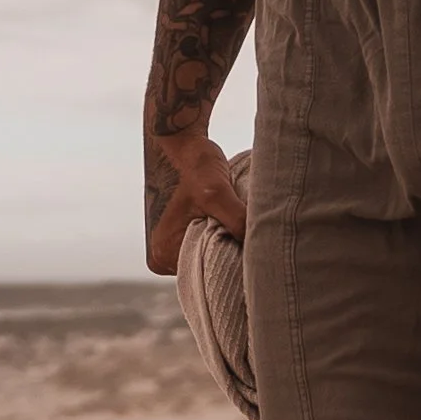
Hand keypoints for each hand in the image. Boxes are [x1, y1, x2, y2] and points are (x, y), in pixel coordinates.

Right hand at [144, 128, 246, 275]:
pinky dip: (229, 238)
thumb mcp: (216, 192)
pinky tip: (239, 227)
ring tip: (245, 230)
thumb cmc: (196, 166)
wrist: (189, 146)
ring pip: (214, 256)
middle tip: (256, 241)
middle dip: (232, 256)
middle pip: (209, 268)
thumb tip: (258, 246)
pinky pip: (214, 246)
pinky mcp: (189, 236)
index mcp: (162, 255)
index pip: (204, 273)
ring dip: (232, 246)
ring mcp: (176, 247)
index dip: (231, 264)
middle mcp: (165, 257)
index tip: (254, 253)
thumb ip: (235, 219)